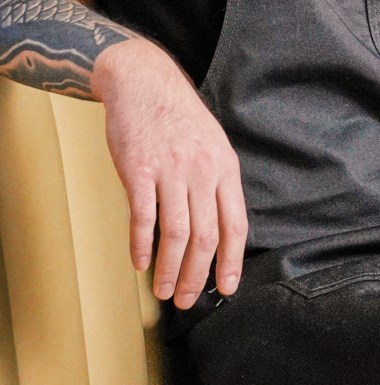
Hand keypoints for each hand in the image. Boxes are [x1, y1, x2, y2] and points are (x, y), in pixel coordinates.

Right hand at [91, 38, 246, 308]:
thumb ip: (215, 184)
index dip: (232, 260)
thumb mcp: (211, 146)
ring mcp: (170, 171)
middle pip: (206, 236)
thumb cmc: (178, 119)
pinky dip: (142, 246)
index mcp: (225, 167)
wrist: (144, 83)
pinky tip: (141, 263)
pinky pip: (143, 217)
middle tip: (188, 301)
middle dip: (199, 276)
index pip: (235, 224)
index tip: (227, 288)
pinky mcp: (139, 170)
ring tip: (164, 292)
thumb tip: (216, 230)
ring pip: (176, 234)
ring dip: (171, 270)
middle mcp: (202, 171)